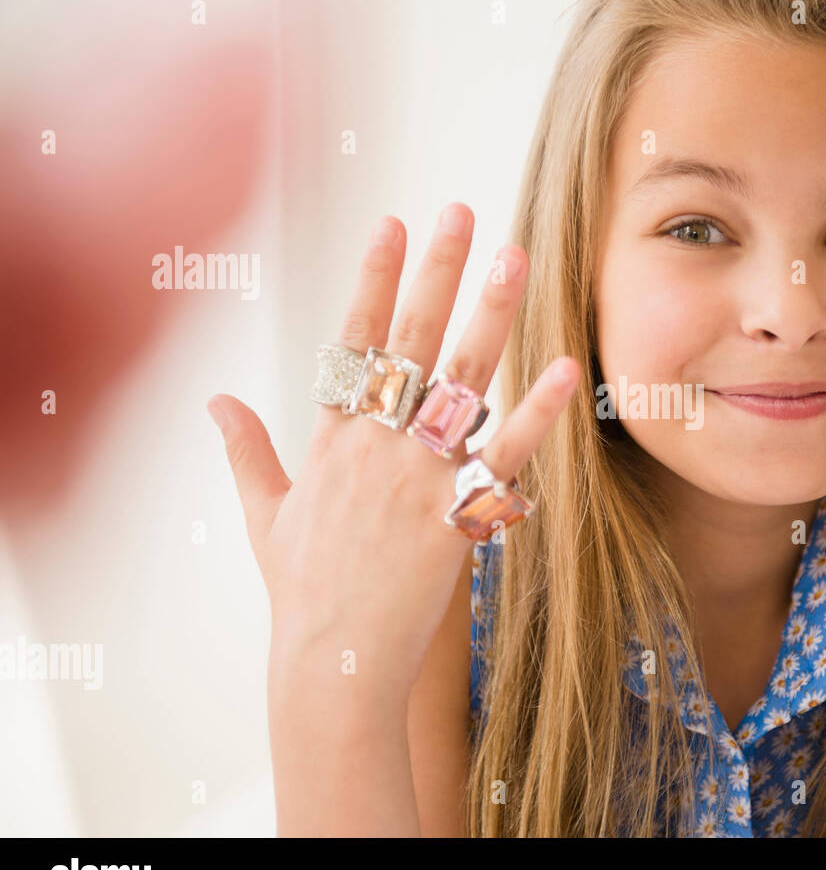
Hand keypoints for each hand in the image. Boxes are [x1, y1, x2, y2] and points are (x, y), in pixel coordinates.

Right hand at [207, 206, 579, 708]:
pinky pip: (504, 453)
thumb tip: (215, 401)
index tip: (392, 222)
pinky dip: (538, 412)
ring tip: (516, 255)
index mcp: (331, 437)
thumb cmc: (302, 591)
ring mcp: (415, 474)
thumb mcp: (265, 514)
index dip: (374, 277)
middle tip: (461, 209)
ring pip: (460, 378)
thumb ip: (244, 450)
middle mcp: (373, 442)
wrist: (330, 660)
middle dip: (436, 269)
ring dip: (490, 312)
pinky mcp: (453, 512)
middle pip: (410, 339)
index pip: (353, 338)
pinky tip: (566, 368)